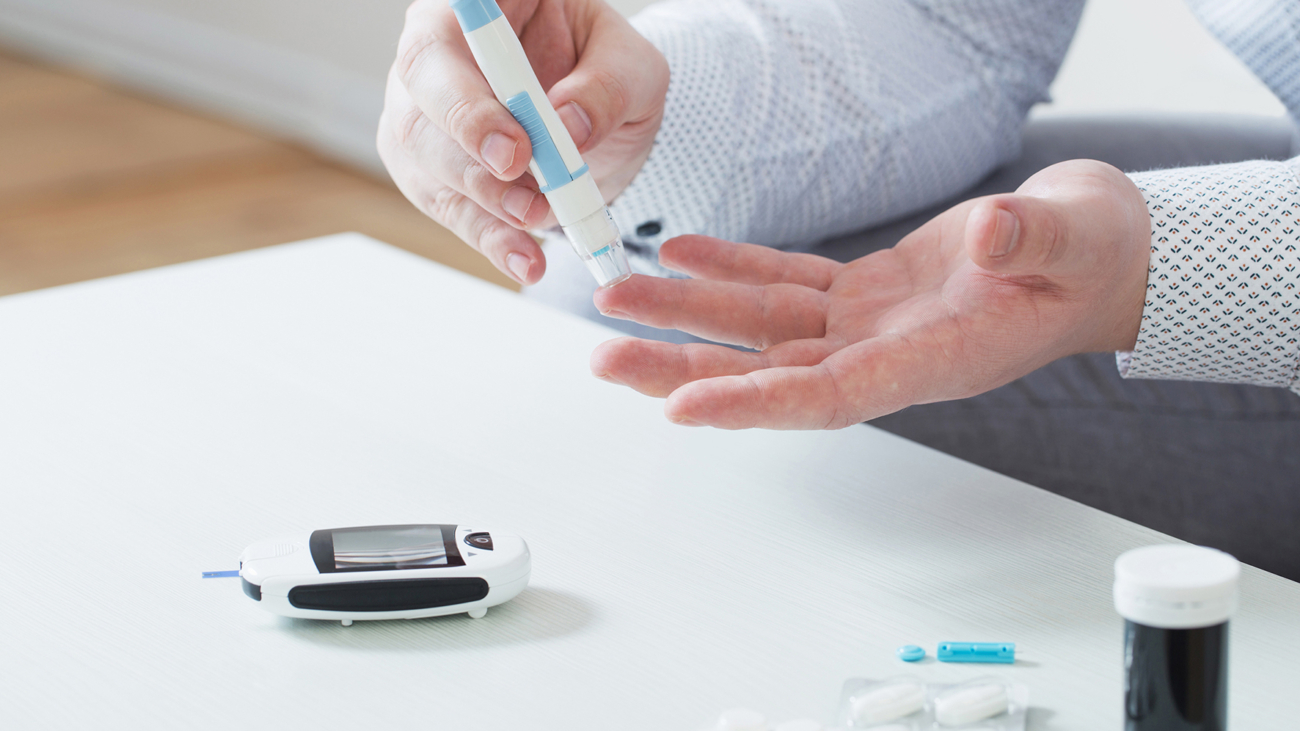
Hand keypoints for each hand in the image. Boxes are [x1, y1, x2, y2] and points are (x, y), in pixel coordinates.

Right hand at [378, 0, 667, 284]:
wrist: (604, 122)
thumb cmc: (608, 71)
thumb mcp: (633, 67)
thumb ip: (607, 87)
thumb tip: (569, 127)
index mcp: (473, 9)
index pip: (440, 43)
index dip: (465, 100)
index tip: (514, 149)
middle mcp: (433, 59)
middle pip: (420, 109)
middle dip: (473, 163)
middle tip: (529, 199)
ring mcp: (422, 117)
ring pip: (426, 166)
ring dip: (484, 206)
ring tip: (541, 224)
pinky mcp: (430, 173)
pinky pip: (449, 210)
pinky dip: (490, 241)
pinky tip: (524, 260)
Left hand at [589, 160, 1151, 428]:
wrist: (1091, 249)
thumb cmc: (1091, 255)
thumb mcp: (1076, 240)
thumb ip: (1031, 244)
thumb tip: (990, 237)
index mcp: (933, 361)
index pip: (828, 396)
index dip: (753, 404)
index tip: (680, 407)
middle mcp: (886, 353)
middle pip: (768, 372)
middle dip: (683, 366)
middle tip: (605, 358)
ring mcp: (869, 325)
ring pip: (762, 328)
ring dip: (688, 313)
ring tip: (617, 294)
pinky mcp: (863, 291)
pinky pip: (784, 284)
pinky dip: (733, 268)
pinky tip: (683, 250)